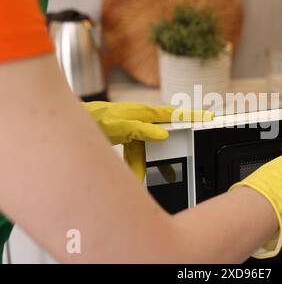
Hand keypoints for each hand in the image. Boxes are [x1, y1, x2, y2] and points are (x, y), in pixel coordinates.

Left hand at [84, 101, 212, 182]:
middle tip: (195, 146)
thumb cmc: (92, 120)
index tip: (208, 118)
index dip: (192, 115)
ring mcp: (133, 126)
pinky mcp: (126, 135)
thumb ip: (139, 129)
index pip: (173, 113)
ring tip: (167, 173)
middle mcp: (140, 117)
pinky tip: (140, 173)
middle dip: (181, 139)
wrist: (69, 122)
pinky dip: (142, 162)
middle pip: (167, 129)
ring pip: (153, 144)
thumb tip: (162, 134)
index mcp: (142, 113)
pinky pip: (140, 150)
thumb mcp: (116, 126)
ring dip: (158, 159)